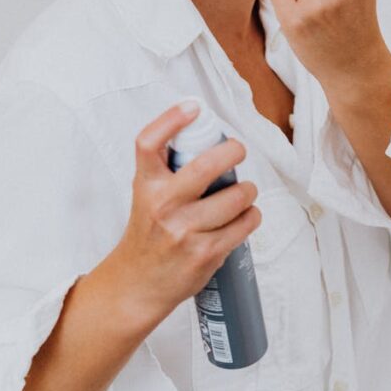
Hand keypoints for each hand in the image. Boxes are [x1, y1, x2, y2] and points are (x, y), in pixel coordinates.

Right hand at [114, 102, 260, 323]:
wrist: (138, 283)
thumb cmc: (149, 232)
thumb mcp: (147, 193)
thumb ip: (168, 167)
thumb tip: (206, 132)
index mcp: (146, 185)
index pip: (149, 143)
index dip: (171, 119)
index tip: (193, 107)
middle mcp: (163, 205)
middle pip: (205, 165)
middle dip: (232, 151)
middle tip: (238, 150)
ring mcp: (184, 231)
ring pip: (235, 197)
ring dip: (248, 190)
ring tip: (245, 191)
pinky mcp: (205, 253)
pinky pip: (243, 225)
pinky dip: (252, 216)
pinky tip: (246, 215)